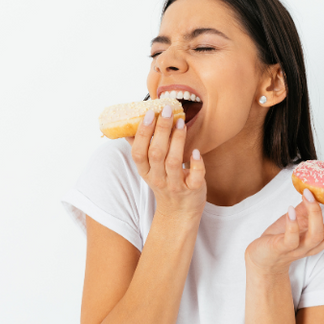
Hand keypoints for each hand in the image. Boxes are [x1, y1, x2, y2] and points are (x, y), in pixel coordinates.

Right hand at [125, 105, 206, 220]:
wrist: (179, 213)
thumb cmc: (164, 183)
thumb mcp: (148, 169)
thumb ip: (140, 149)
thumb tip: (127, 128)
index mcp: (145, 171)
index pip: (138, 152)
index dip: (143, 132)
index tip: (149, 113)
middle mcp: (158, 178)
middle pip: (156, 153)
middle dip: (160, 130)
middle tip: (167, 110)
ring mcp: (175, 185)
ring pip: (173, 162)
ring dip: (177, 140)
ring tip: (181, 122)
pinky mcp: (192, 189)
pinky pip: (194, 177)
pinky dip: (195, 164)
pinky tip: (196, 151)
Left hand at [244, 185, 323, 275]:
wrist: (263, 257)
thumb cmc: (282, 236)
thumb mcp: (299, 219)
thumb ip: (309, 206)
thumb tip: (316, 184)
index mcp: (323, 238)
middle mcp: (315, 245)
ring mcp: (300, 248)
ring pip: (316, 235)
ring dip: (314, 212)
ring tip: (308, 193)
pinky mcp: (282, 249)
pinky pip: (291, 239)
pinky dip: (292, 224)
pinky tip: (290, 209)